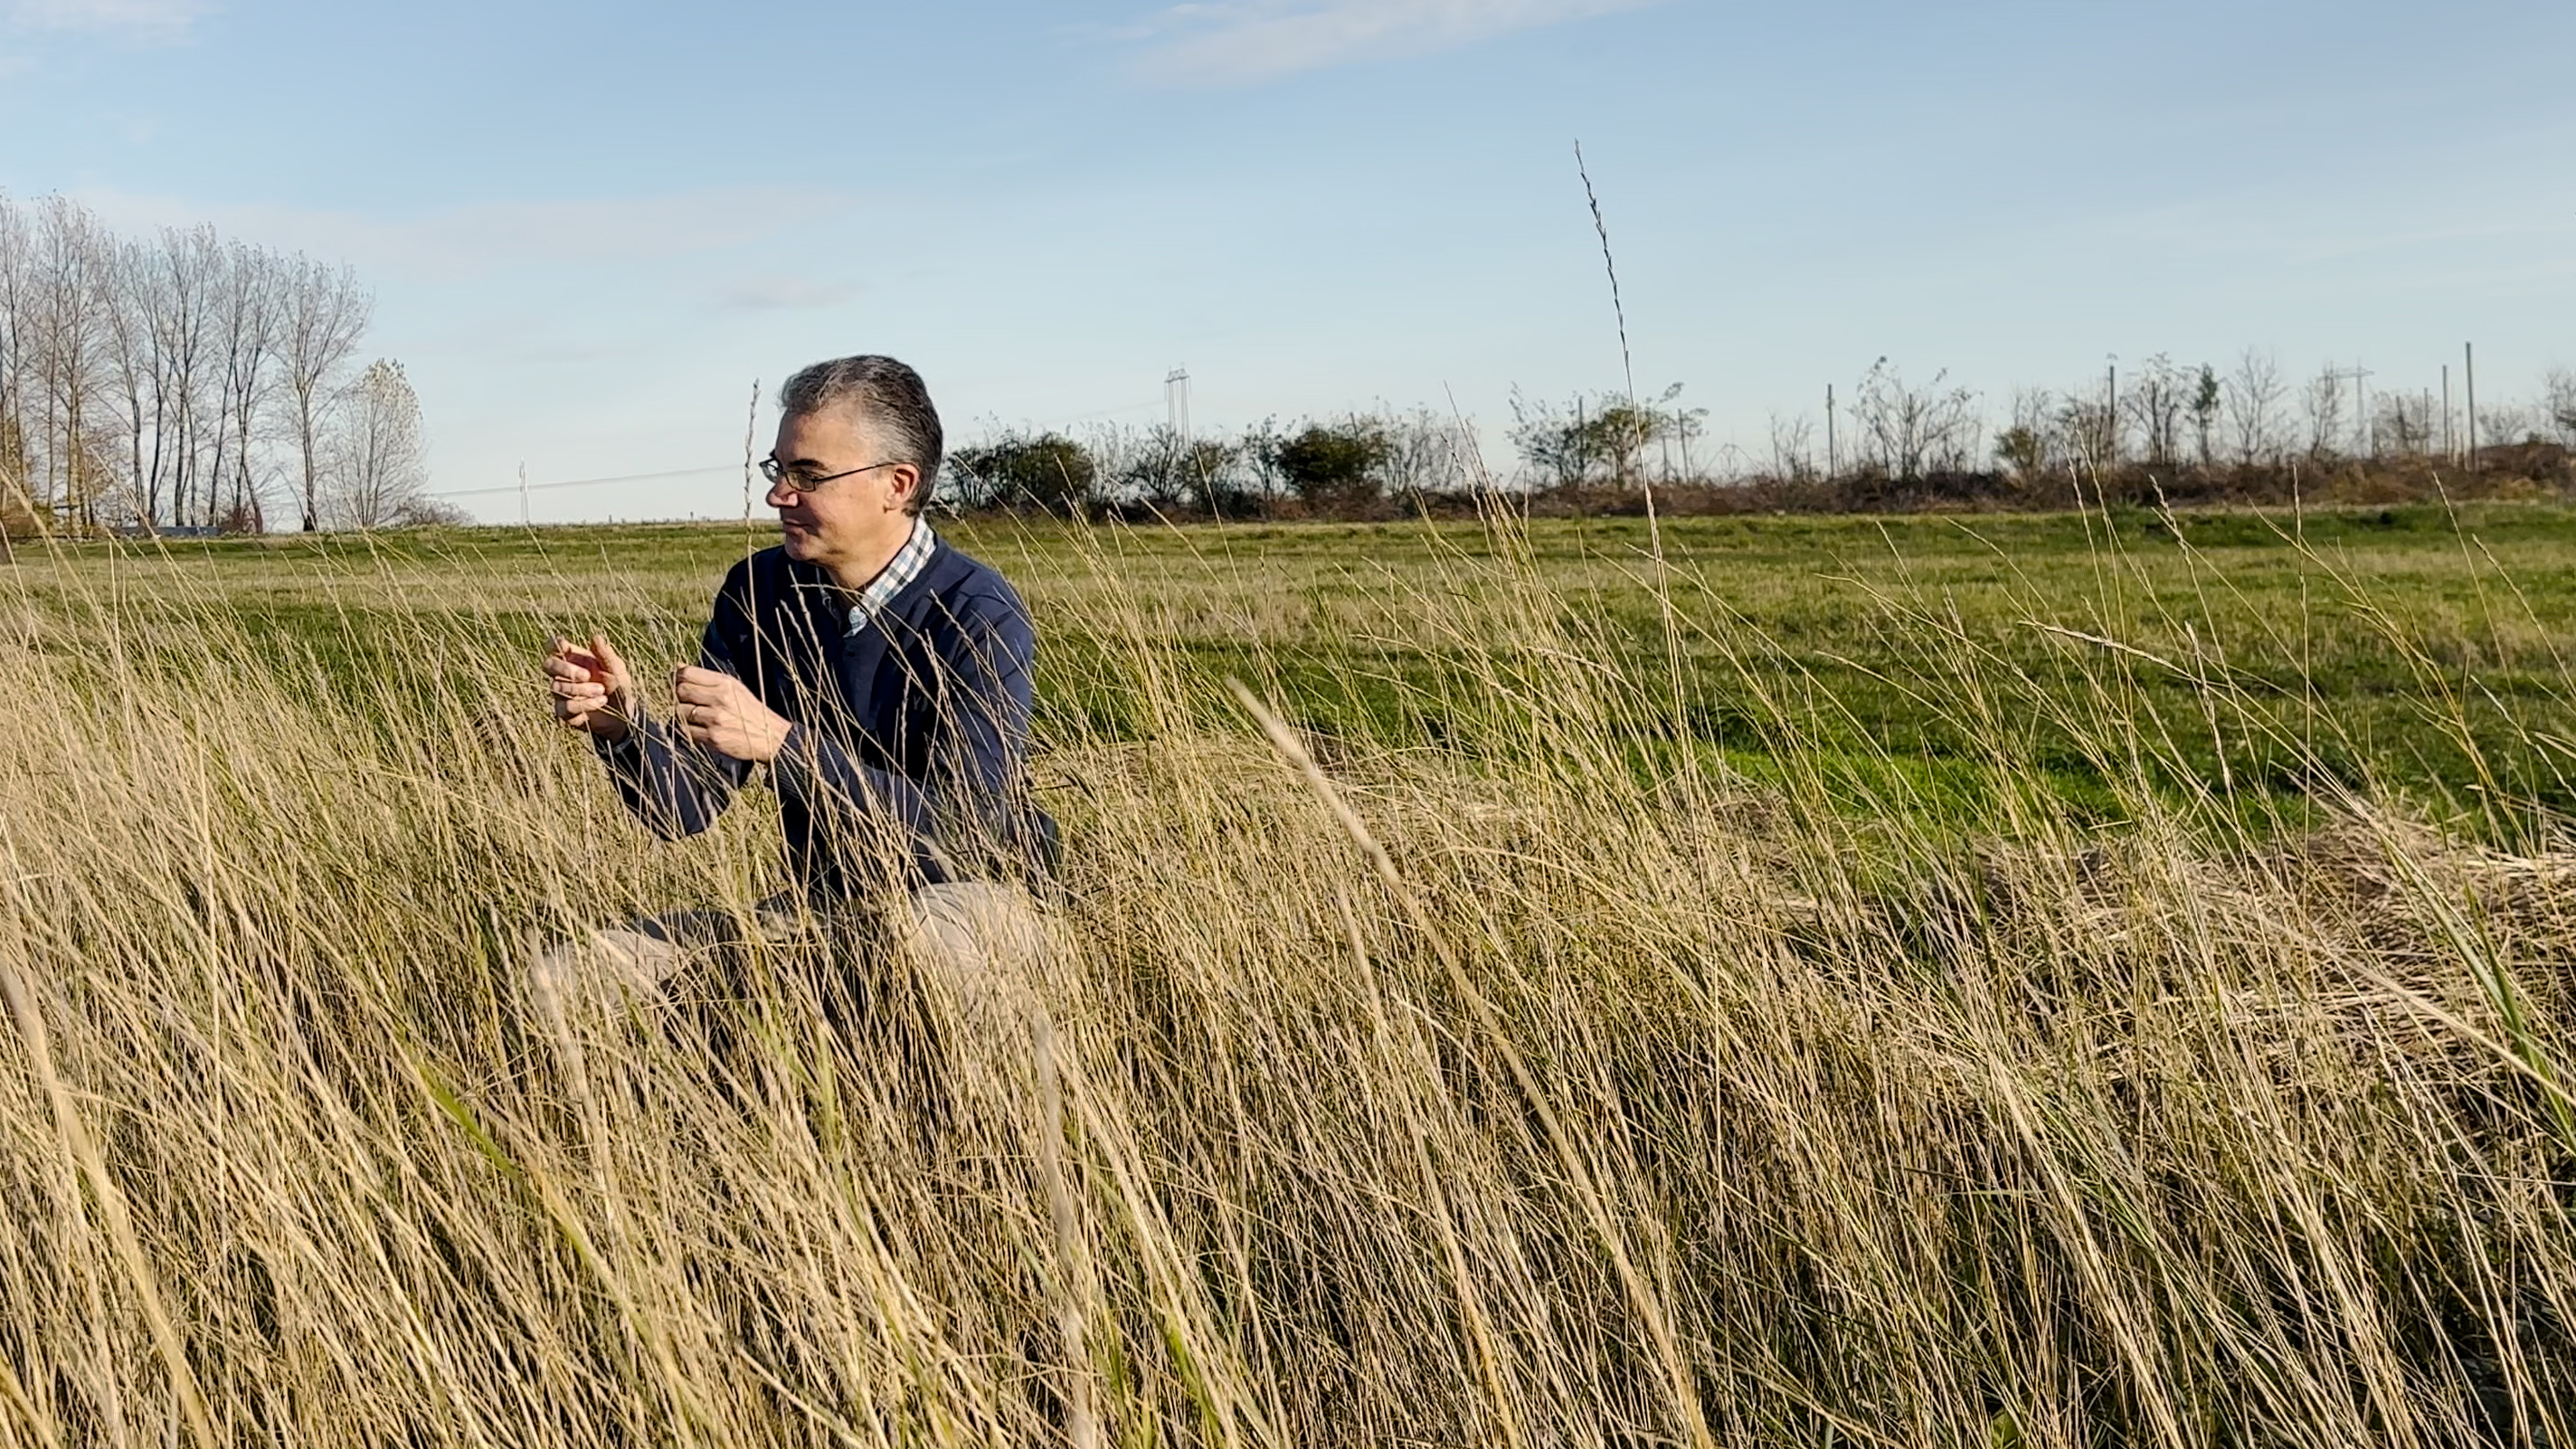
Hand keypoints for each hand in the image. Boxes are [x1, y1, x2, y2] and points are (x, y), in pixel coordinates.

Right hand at [543, 633, 636, 742]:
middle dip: (566, 669)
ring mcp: (562, 694)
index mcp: (575, 659)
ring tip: (602, 691)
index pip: (554, 647)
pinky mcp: (564, 712)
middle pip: (548, 665)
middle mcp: (564, 675)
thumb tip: (595, 637)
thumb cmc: (619, 687)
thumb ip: (606, 654)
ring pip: (557, 687)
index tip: (566, 647)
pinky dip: (585, 704)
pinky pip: (565, 707)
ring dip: (581, 689)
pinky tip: (601, 702)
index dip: (555, 644)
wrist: (625, 714)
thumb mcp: (617, 669)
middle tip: (587, 675)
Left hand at [672, 665, 791, 763]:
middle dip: (676, 696)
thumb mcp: (734, 688)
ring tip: (692, 716)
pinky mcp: (713, 737)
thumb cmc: (750, 711)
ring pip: (680, 712)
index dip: (676, 677)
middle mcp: (720, 698)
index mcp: (725, 683)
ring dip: (681, 714)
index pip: (687, 673)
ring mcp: (715, 718)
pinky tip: (697, 728)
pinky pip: (687, 730)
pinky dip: (687, 730)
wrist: (769, 737)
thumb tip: (679, 667)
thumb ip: (707, 678)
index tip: (675, 683)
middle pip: (681, 691)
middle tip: (681, 701)